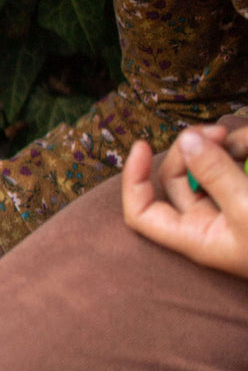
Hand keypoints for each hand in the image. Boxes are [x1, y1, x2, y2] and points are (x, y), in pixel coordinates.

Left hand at [121, 123, 247, 277]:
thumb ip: (216, 173)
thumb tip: (185, 140)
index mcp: (196, 237)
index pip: (144, 214)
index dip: (135, 181)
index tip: (141, 145)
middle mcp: (209, 223)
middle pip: (177, 180)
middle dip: (190, 150)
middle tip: (216, 133)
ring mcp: (233, 208)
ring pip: (211, 166)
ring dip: (224, 145)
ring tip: (246, 138)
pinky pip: (237, 164)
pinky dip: (243, 149)